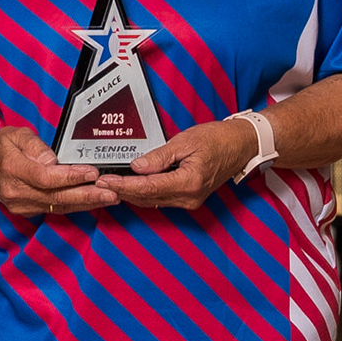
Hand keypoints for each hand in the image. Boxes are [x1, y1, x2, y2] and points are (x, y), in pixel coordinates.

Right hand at [0, 126, 115, 216]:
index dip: (71, 177)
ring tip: (109, 197)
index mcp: (12, 169)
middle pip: (56, 197)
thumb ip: (35, 146)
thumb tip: (52, 161)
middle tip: (111, 192)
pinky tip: (92, 201)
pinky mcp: (26, 211)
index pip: (46, 177)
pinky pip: (55, 209)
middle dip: (87, 195)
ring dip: (86, 203)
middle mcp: (16, 191)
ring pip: (58, 206)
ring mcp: (20, 205)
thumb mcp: (16, 134)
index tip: (91, 172)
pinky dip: (75, 205)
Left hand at [97, 119, 254, 209]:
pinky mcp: (189, 198)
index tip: (106, 182)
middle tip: (100, 183)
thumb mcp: (185, 142)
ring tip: (110, 185)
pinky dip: (144, 193)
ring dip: (131, 194)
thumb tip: (136, 167)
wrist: (241, 145)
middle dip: (122, 191)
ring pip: (152, 201)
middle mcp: (189, 197)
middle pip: (147, 197)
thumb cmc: (218, 139)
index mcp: (189, 182)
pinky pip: (161, 198)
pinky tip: (131, 187)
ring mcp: (190, 200)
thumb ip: (159, 157)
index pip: (148, 187)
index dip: (124, 185)